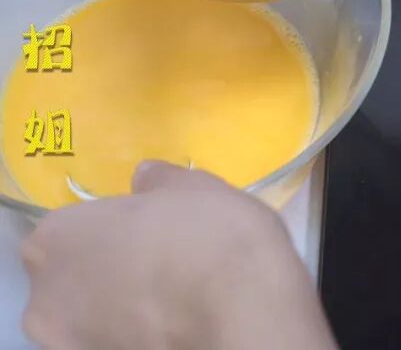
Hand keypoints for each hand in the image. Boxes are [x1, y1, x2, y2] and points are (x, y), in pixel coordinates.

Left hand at [20, 161, 337, 349]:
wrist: (242, 314)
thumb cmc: (211, 237)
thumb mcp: (195, 188)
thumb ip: (159, 182)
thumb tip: (144, 179)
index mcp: (56, 237)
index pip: (74, 227)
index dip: (114, 228)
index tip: (148, 230)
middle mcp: (45, 295)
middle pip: (72, 276)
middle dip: (107, 270)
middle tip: (161, 264)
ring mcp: (68, 342)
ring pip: (90, 317)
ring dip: (120, 307)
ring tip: (175, 300)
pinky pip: (115, 341)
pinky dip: (136, 334)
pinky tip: (176, 326)